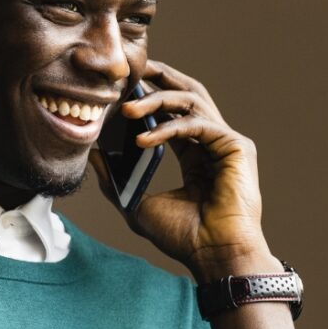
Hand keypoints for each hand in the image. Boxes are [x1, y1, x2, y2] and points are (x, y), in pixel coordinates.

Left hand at [90, 59, 272, 281]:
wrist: (213, 256)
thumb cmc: (183, 237)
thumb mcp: (136, 205)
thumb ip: (115, 180)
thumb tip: (92, 156)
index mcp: (195, 155)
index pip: (172, 113)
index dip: (148, 97)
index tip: (120, 91)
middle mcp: (212, 143)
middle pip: (186, 95)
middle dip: (159, 79)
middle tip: (130, 72)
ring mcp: (226, 142)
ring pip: (191, 102)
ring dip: (156, 100)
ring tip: (126, 107)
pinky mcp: (235, 146)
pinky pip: (196, 125)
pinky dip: (167, 129)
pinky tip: (141, 139)